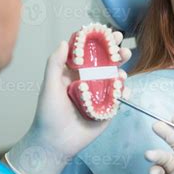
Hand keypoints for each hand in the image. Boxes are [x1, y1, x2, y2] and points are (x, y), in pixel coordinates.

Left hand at [6, 31, 131, 173]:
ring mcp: (100, 93)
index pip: (88, 51)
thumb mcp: (49, 87)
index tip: (106, 31)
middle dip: (116, 52)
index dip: (98, 40)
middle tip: (122, 47)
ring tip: (123, 71)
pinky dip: (125, 92)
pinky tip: (124, 92)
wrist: (56, 143)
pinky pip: (120, 96)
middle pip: (106, 61)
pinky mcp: (107, 107)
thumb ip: (55, 64)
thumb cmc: (48, 114)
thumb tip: (64, 42)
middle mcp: (89, 79)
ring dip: (123, 70)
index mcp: (74, 71)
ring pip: (115, 77)